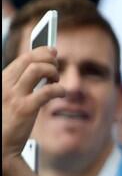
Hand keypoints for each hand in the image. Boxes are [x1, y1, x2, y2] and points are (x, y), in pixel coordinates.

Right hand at [1, 47, 63, 168]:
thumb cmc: (4, 124)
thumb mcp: (5, 100)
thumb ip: (17, 85)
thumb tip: (39, 70)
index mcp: (0, 83)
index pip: (21, 59)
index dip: (39, 52)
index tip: (50, 50)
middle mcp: (4, 86)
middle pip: (30, 58)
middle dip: (48, 57)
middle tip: (57, 65)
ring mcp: (14, 96)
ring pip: (38, 68)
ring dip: (53, 71)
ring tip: (56, 80)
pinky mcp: (25, 109)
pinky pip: (48, 90)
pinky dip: (59, 89)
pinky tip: (60, 93)